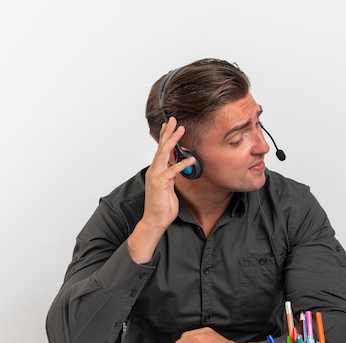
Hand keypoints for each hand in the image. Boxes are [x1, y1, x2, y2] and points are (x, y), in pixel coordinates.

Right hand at [127, 117, 195, 263]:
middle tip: (174, 120)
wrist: (154, 220)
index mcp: (156, 171)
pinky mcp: (160, 184)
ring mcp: (156, 176)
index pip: (161, 150)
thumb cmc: (162, 206)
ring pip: (164, 154)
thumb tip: (176, 166)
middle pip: (161, 147)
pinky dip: (182, 164)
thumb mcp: (169, 187)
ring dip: (173, 141)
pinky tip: (191, 159)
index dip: (165, 136)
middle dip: (168, 132)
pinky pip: (172, 171)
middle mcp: (154, 171)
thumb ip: (171, 176)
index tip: (169, 125)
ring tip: (181, 130)